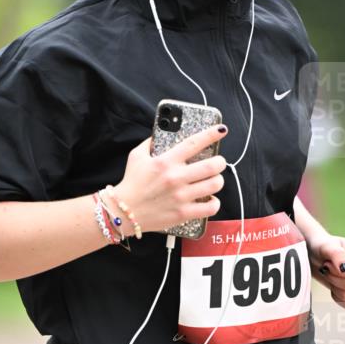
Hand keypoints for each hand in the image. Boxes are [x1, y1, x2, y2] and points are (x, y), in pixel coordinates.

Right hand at [113, 124, 228, 234]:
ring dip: (218, 180)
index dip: (211, 134)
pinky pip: (210, 208)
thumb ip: (150, 143)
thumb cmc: (131, 183)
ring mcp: (181, 196)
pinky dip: (214, 203)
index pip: (194, 143)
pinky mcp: (183, 213)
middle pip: (212, 165)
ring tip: (213, 180)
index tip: (221, 130)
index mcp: (166, 161)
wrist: (123, 211)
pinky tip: (209, 200)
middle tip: (218, 162)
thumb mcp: (137, 156)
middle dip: (220, 162)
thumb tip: (163, 132)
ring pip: (215, 185)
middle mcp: (176, 178)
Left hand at [308, 234, 344, 308]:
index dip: (336, 271)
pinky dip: (337, 297)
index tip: (327, 263)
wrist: (317, 256)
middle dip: (333, 279)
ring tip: (330, 275)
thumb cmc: (321, 247)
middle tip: (326, 269)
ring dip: (334, 287)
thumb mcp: (324, 246)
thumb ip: (336, 253)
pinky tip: (333, 285)